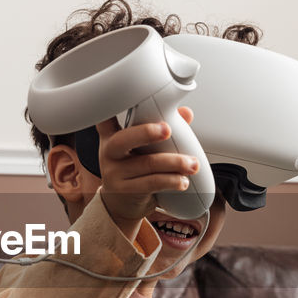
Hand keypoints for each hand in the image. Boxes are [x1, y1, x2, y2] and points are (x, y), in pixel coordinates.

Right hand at [96, 106, 198, 234]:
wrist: (122, 203)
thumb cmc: (135, 169)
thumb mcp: (143, 147)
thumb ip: (163, 128)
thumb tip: (186, 113)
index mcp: (111, 135)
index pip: (106, 116)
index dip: (110, 105)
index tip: (125, 94)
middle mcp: (108, 151)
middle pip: (123, 139)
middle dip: (146, 133)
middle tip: (167, 129)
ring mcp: (114, 172)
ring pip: (146, 164)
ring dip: (173, 163)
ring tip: (192, 164)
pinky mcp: (124, 190)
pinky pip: (151, 183)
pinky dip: (170, 181)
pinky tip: (183, 181)